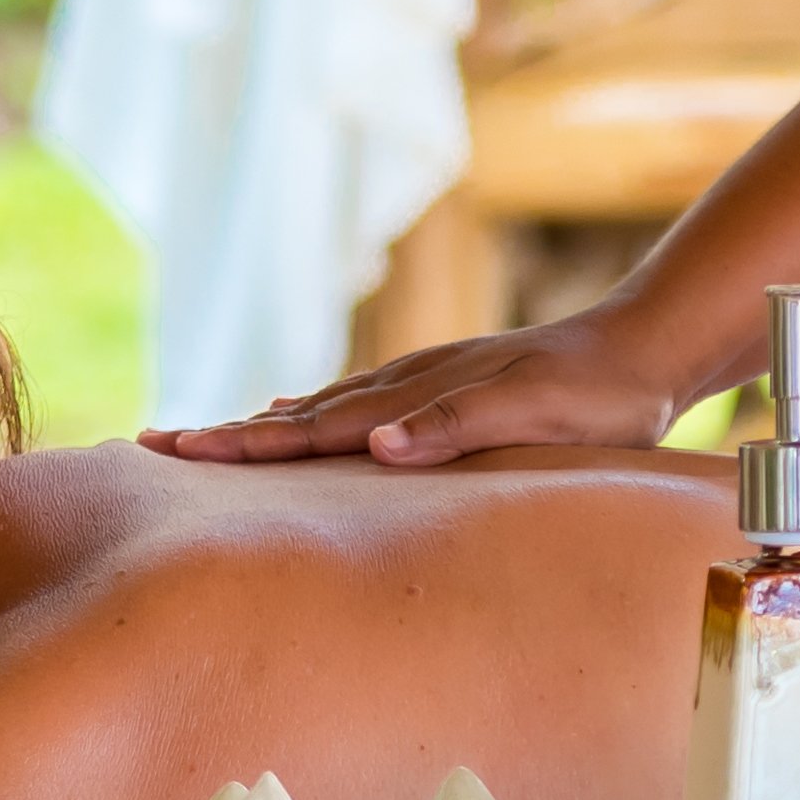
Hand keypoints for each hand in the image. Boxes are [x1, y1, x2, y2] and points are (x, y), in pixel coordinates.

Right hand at [145, 307, 701, 468]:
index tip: (175, 453)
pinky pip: (355, 405)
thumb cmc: (601, 396)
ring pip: (321, 408)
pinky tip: (296, 415)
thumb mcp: (538, 415)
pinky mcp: (442, 388)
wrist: (647, 346)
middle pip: (299, 415)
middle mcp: (407, 385)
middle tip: (153, 446)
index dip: (243, 446)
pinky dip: (310, 415)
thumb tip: (374, 447)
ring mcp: (421, 382)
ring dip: (260, 427)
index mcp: (417, 398)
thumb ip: (457, 429)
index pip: (312, 429)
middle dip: (226, 436)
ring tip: (203, 439)